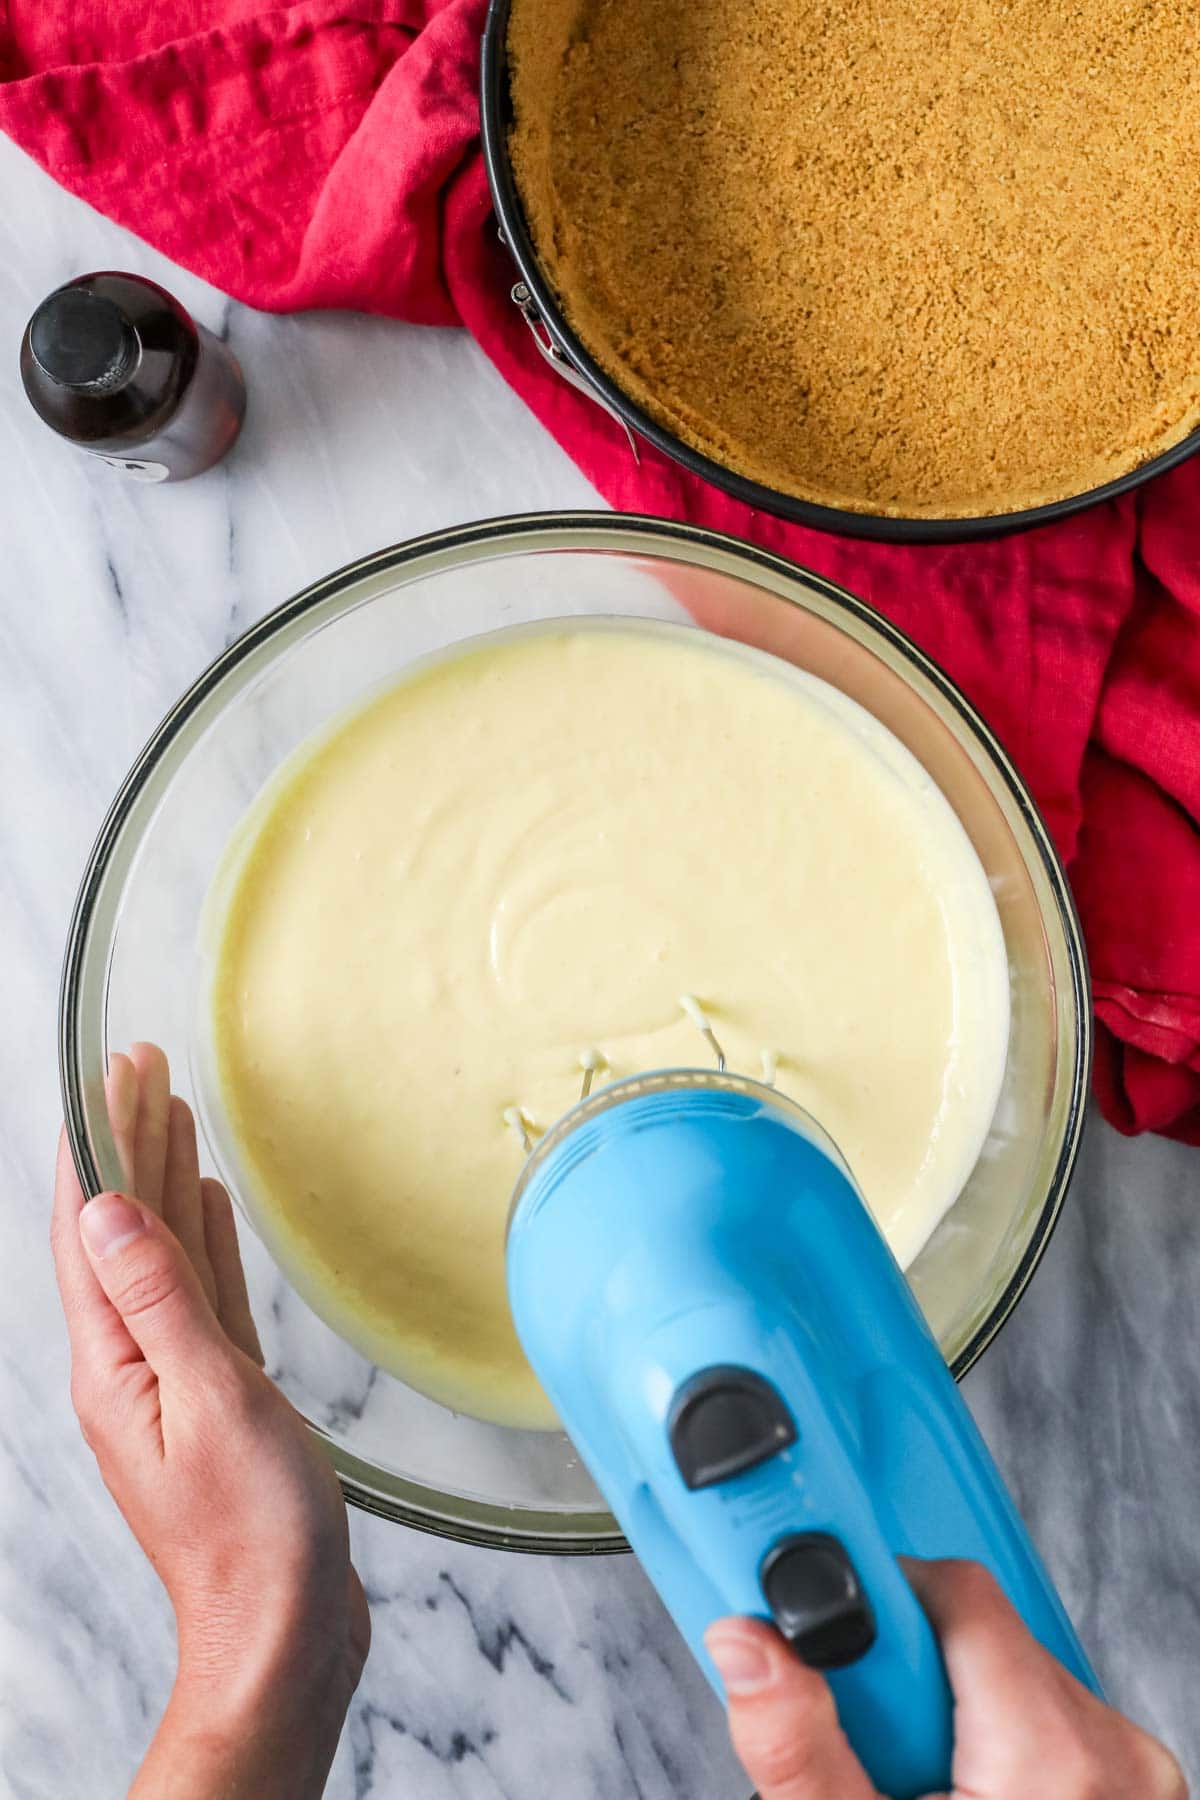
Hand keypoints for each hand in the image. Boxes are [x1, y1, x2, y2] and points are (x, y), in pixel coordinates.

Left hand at [52, 1044, 369, 1799]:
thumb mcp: (210, 1401)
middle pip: (120, 1229)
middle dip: (125, 1142)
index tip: (108, 1075)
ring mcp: (173, 1379)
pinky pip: (201, 1294)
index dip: (96, 1144)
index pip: (89, 1229)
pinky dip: (200, 1240)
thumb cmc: (254, 1532)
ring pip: (161, 1252)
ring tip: (169, 1110)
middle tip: (141, 1065)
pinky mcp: (218, 1396)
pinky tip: (206, 1205)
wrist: (284, 1628)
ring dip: (161, 1178)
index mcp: (114, 1364)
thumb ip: (160, 1301)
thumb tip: (107, 1213)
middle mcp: (132, 1364)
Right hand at [705, 1559, 1185, 1799]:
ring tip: (913, 1786)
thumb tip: (748, 1645)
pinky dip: (991, 1741)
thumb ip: (799, 1747)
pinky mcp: (1133, 1791)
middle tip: (870, 1750)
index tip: (826, 1642)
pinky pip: (1046, 1719)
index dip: (873, 1610)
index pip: (953, 1592)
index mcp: (1054, 1756)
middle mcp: (1117, 1756)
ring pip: (1009, 1673)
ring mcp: (1137, 1777)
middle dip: (903, 1678)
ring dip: (945, 1711)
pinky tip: (955, 1795)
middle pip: (977, 1633)